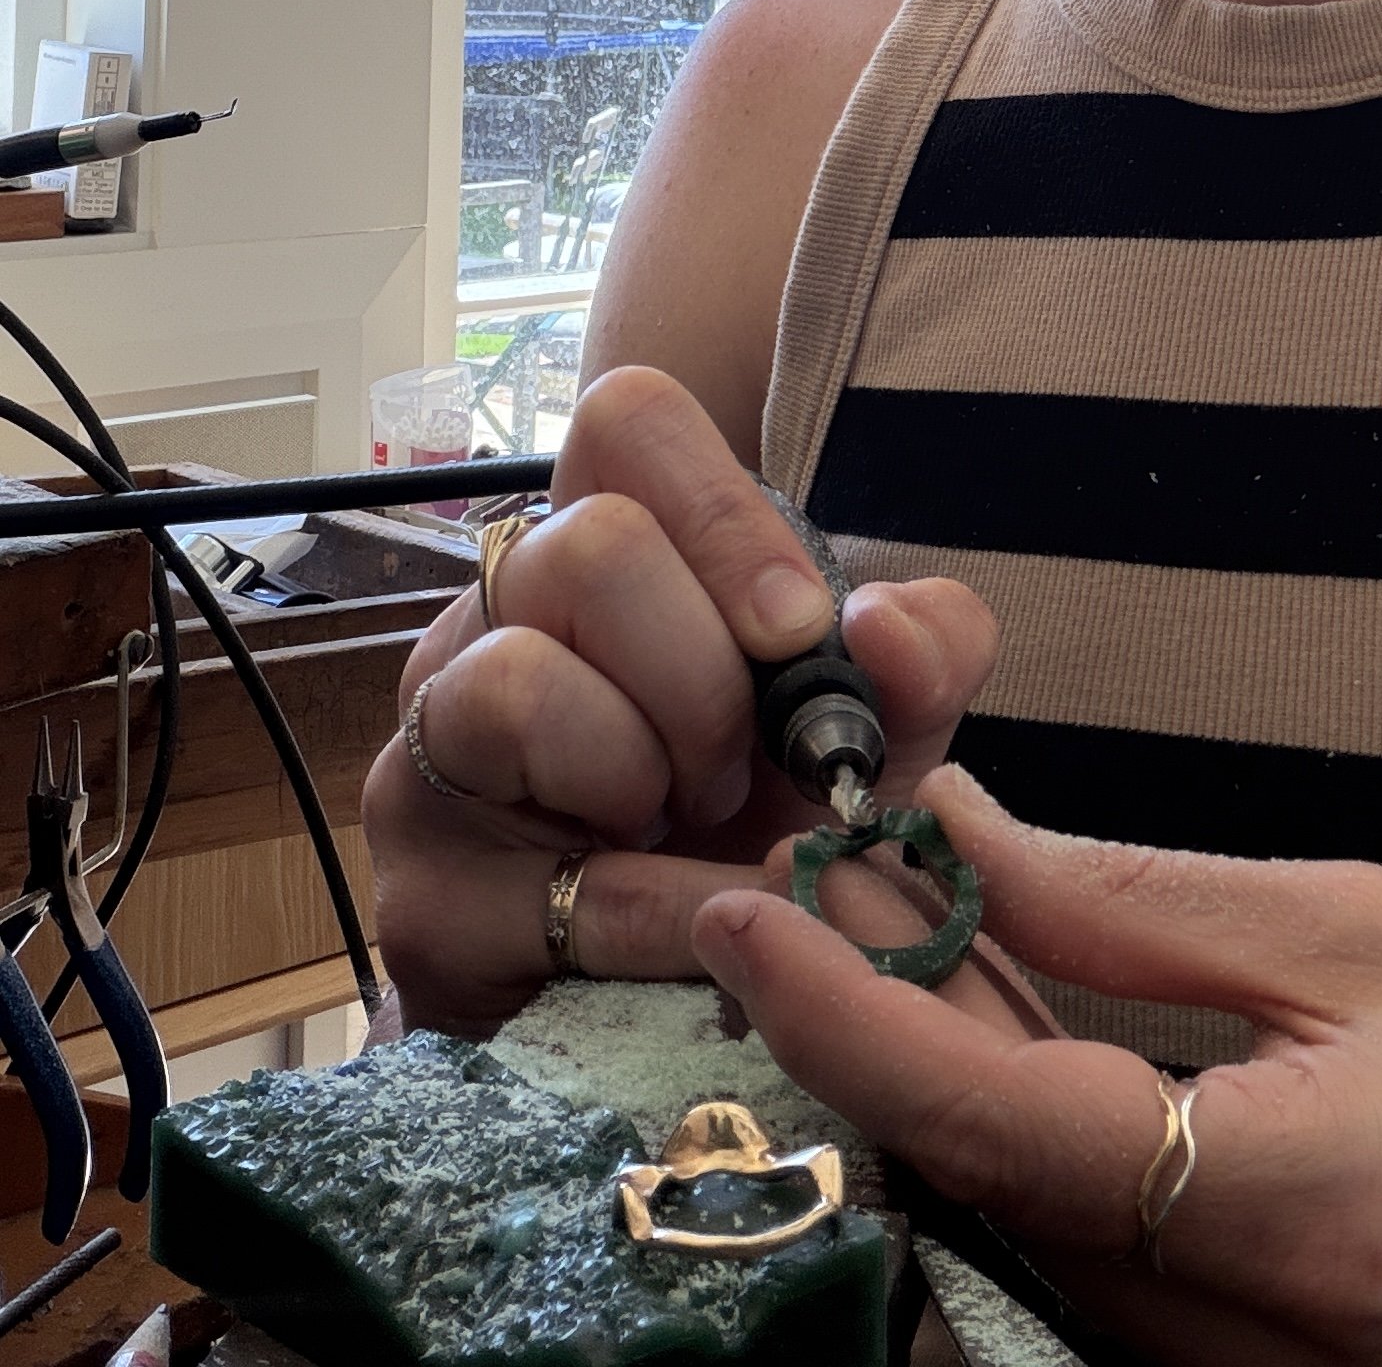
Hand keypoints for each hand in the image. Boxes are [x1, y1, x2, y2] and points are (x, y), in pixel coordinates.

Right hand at [362, 366, 997, 1036]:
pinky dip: (660, 904)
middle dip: (704, 674)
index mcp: (608, 547)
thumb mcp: (881, 726)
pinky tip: (690, 923)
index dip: (723, 510)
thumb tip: (885, 626)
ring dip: (649, 771)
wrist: (694, 997)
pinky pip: (540, 866)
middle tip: (738, 763)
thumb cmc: (771, 822)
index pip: (625, 418)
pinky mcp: (421, 893)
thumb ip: (925, 655)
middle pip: (588, 546)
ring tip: (686, 826)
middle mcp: (496, 618)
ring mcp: (434, 746)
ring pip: (519, 679)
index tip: (796, 628)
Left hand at [694, 764, 1381, 1366]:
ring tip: (877, 923)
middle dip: (865, 1031)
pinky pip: (1094, 1285)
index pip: (1005, 1119)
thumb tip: (962, 846)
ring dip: (937, 1088)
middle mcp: (1260, 1360)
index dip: (845, 1012)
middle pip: (984, 1193)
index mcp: (1307, 1213)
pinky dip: (1028, 1158)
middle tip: (778, 882)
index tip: (735, 905)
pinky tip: (1003, 1034)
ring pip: (1022, 1245)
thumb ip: (1143, 910)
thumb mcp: (1369, 930)